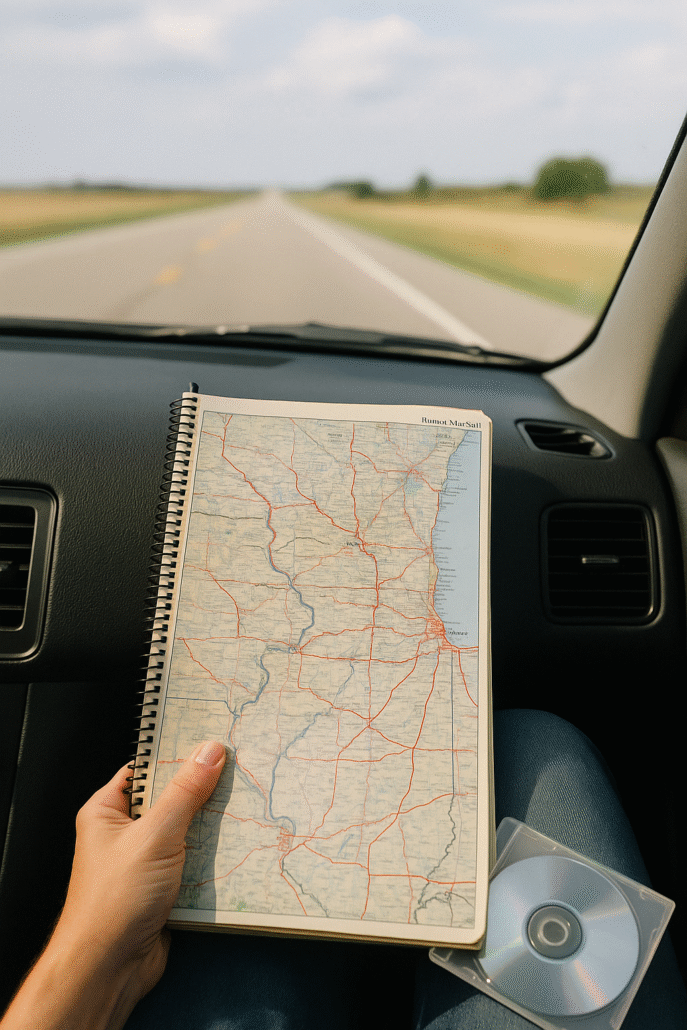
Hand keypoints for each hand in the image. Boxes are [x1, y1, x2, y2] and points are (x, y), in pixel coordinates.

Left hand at [1, 740, 225, 1029]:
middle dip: (203, 792)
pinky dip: (214, 856)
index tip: (214, 743)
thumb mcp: (155, 835)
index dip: (178, 755)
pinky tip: (239, 846)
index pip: (147, 769)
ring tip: (246, 806)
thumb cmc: (114, 901)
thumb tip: (209, 751)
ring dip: (212, 827)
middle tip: (239, 773)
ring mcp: (145, 861)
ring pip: (187, 832)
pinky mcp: (163, 887)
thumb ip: (185, 792)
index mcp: (107, 811)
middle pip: (171, 800)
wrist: (109, 968)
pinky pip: (194, 861)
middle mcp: (124, 833)